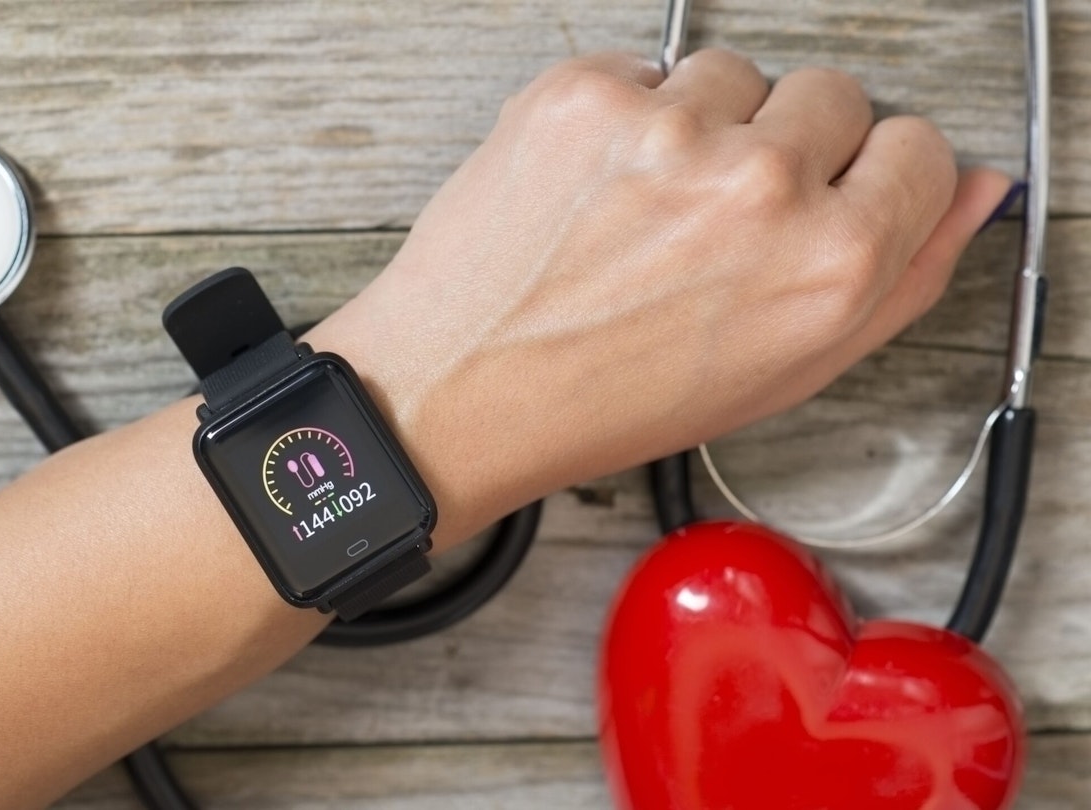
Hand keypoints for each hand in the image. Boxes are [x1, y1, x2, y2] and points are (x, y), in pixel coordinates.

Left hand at [310, 49, 1011, 533]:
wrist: (461, 388)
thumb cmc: (606, 399)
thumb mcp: (781, 374)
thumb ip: (900, 276)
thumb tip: (967, 189)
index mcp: (829, 265)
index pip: (919, 150)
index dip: (867, 181)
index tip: (829, 198)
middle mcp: (759, 186)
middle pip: (834, 95)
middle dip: (788, 149)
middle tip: (717, 220)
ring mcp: (668, 129)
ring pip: (737, 75)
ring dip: (705, 128)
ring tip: (646, 210)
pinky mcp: (585, 95)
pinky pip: (646, 69)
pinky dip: (629, 117)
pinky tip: (598, 189)